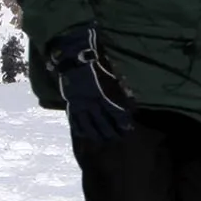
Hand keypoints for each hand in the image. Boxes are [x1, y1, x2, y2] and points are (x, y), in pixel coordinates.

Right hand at [50, 27, 134, 142]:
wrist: (74, 59)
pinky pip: (74, 120)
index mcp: (103, 95)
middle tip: (118, 138)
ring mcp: (79, 105)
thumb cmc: (95, 64)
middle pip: (102, 122)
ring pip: (88, 125)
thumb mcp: (111, 74)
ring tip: (102, 141)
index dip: (122, 121)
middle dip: (111, 132)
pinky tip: (84, 135)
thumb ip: (119, 88)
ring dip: (97, 134)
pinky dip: (79, 129)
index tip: (128, 128)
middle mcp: (91, 103)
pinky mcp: (70, 105)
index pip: (115, 112)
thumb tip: (129, 98)